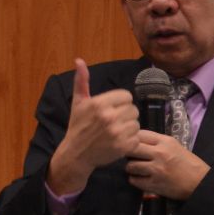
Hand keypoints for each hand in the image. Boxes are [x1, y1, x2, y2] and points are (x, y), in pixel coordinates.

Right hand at [45, 59, 138, 196]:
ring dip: (129, 127)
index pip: (126, 96)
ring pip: (136, 123)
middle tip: (114, 122)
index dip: (121, 102)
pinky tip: (119, 141)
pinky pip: (137, 137)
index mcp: (99, 103)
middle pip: (133, 109)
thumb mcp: (78, 102)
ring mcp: (117, 132)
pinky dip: (131, 140)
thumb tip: (79, 60)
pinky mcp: (123, 146)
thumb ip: (81, 81)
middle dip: (125, 115)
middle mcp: (109, 117)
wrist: (76, 154)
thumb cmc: (78, 126)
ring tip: (116, 131)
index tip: (112, 109)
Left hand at [126, 131, 208, 200]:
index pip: (140, 134)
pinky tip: (140, 178)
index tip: (132, 143)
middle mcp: (160, 154)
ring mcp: (156, 169)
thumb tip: (137, 140)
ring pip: (130, 166)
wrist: (199, 182)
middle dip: (128, 153)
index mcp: (165, 142)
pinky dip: (134, 179)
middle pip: (132, 149)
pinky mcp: (154, 184)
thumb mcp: (174, 146)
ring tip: (136, 169)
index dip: (133, 139)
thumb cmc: (187, 163)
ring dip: (131, 168)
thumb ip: (156, 142)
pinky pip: (134, 180)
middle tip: (131, 157)